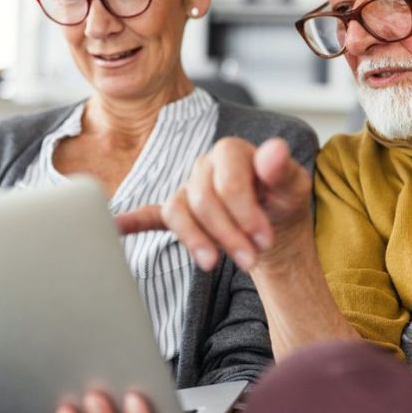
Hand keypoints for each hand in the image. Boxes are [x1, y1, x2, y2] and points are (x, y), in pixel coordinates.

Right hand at [116, 137, 312, 279]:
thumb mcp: (294, 188)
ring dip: (195, 240)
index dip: (244, 212)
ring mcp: (187, 189)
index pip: (227, 181)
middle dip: (227, 234)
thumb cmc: (283, 202)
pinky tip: (117, 227)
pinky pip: (150, 215)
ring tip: (213, 263)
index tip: (263, 239)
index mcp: (231, 152)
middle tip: (250, 260)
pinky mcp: (178, 213)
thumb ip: (283, 170)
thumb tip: (275, 149)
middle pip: (203, 200)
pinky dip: (133, 222)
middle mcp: (204, 167)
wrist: (274, 225)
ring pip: (178, 212)